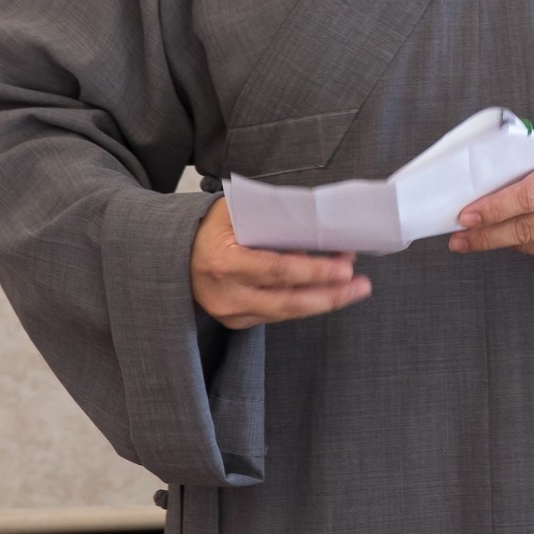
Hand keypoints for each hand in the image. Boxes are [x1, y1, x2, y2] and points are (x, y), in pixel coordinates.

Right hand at [190, 197, 371, 329]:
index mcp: (224, 262)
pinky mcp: (235, 321)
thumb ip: (269, 217)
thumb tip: (314, 223)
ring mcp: (230, 312)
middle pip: (288, 302)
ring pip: (286, 313)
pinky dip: (303, 304)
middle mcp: (227, 294)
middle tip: (361, 285)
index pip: (278, 270)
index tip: (345, 265)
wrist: (172, 256)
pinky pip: (276, 315)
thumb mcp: (232, 212)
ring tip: (353, 289)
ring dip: (323, 301)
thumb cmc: (208, 227)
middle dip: (330, 295)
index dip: (315, 271)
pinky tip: (325, 294)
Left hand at [448, 137, 533, 265]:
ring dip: (501, 241)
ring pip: (532, 246)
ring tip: (477, 235)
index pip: (528, 197)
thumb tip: (484, 186)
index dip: (493, 210)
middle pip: (526, 229)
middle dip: (486, 235)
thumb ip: (527, 166)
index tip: (465, 216)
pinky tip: (514, 234)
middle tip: (459, 237)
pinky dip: (524, 245)